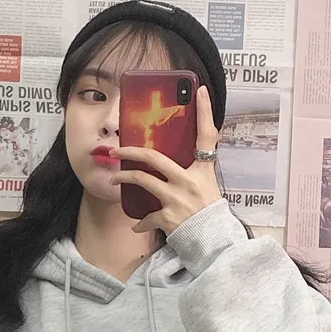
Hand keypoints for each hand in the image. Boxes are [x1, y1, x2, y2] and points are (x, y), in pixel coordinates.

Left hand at [109, 85, 221, 234]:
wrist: (214, 241)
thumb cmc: (210, 212)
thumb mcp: (208, 186)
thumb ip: (195, 172)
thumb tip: (180, 162)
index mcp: (203, 170)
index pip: (207, 136)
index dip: (204, 112)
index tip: (199, 90)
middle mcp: (189, 181)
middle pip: (155, 159)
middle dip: (131, 152)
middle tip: (117, 150)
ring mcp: (177, 199)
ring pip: (143, 181)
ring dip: (125, 179)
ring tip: (115, 178)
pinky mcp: (168, 217)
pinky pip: (147, 217)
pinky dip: (141, 222)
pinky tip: (136, 224)